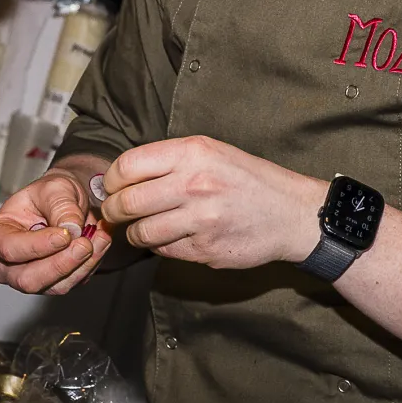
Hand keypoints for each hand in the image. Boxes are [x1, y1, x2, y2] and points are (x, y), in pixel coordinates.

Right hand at [0, 159, 112, 295]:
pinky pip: (72, 283)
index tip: (64, 235)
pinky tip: (99, 245)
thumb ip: (61, 206)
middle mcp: (7, 263)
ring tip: (99, 239)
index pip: (10, 250)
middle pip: (29, 279)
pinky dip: (90, 265)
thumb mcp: (54, 188)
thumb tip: (70, 228)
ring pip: (55, 286)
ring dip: (82, 265)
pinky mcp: (53, 284)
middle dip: (61, 264)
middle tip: (84, 244)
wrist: (64, 203)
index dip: (38, 245)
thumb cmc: (48, 195)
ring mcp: (29, 277)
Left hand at [101, 135, 327, 269]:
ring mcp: (200, 220)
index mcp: (192, 153)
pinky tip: (168, 237)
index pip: (127, 166)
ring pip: (141, 232)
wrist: (291, 213)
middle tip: (113, 213)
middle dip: (112, 211)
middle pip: (127, 203)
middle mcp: (194, 184)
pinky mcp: (205, 249)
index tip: (110, 188)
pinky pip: (164, 250)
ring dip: (133, 233)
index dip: (110, 180)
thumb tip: (123, 176)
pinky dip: (158, 246)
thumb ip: (169, 160)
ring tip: (138, 229)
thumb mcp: (211, 152)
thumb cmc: (247, 179)